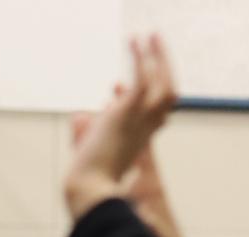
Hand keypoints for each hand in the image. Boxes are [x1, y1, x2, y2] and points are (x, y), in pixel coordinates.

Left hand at [64, 36, 176, 219]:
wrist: (88, 189)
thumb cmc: (86, 177)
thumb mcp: (87, 147)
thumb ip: (85, 131)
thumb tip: (79, 116)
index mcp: (140, 139)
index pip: (153, 113)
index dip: (145, 96)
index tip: (116, 85)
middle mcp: (146, 129)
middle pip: (169, 93)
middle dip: (164, 68)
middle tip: (154, 46)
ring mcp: (139, 120)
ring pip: (164, 83)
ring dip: (159, 56)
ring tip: (151, 35)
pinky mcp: (127, 112)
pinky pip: (143, 78)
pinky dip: (141, 58)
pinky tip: (135, 40)